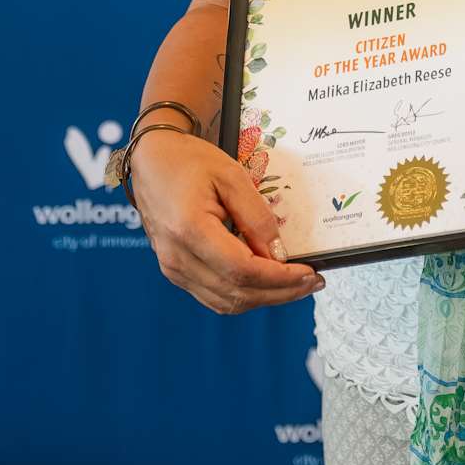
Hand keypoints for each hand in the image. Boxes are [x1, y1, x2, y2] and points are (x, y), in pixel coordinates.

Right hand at [130, 129, 323, 313]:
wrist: (151, 161)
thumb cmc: (190, 161)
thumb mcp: (231, 176)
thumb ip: (256, 216)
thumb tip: (279, 254)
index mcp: (190, 230)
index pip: (242, 271)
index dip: (280, 278)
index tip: (310, 272)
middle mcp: (177, 257)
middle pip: (237, 293)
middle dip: (280, 293)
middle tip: (313, 282)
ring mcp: (172, 268)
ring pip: (226, 302)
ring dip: (265, 298)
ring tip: (297, 286)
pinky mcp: (175, 270)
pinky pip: (214, 295)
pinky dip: (245, 295)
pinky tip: (267, 283)